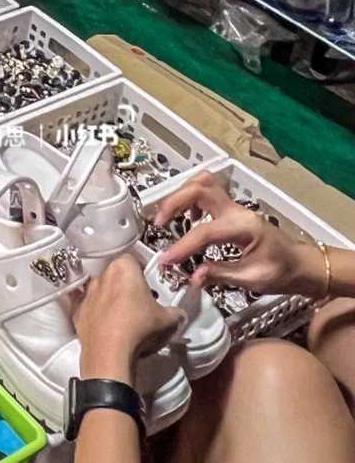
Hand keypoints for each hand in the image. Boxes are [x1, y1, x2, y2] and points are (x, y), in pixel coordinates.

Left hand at [72, 256, 179, 381]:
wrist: (110, 354)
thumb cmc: (139, 328)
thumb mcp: (168, 320)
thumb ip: (175, 312)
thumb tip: (179, 314)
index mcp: (123, 267)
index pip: (133, 260)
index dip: (142, 272)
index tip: (149, 285)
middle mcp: (102, 275)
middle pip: (116, 273)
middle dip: (127, 284)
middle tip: (140, 302)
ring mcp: (87, 293)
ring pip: (101, 289)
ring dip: (111, 297)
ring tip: (124, 316)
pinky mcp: (77, 311)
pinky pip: (89, 306)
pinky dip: (96, 312)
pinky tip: (106, 324)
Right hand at [150, 172, 322, 297]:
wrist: (304, 265)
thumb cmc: (283, 272)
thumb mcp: (253, 279)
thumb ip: (220, 274)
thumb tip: (192, 276)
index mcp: (243, 227)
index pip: (204, 232)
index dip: (182, 246)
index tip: (166, 259)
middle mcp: (237, 210)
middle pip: (199, 189)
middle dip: (174, 201)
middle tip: (158, 222)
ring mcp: (235, 207)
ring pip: (204, 183)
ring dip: (182, 193)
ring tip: (169, 215)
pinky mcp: (233, 210)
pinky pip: (209, 191)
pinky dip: (192, 196)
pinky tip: (188, 216)